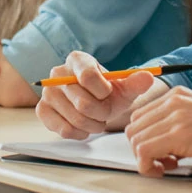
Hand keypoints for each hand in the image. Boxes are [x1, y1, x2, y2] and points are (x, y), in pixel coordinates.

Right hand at [36, 51, 165, 139]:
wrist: (95, 104)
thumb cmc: (109, 93)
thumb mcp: (124, 86)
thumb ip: (136, 81)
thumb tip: (148, 77)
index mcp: (78, 59)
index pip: (88, 76)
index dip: (103, 91)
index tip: (109, 93)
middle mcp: (58, 72)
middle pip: (83, 102)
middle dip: (101, 112)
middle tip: (105, 112)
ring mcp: (48, 92)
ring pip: (74, 117)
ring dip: (92, 124)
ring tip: (97, 119)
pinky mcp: (42, 110)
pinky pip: (63, 129)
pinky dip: (79, 133)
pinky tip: (85, 128)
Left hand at [125, 86, 191, 176]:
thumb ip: (178, 120)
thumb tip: (159, 139)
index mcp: (178, 95)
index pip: (140, 115)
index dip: (144, 137)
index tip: (158, 150)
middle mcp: (175, 101)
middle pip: (134, 127)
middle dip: (142, 148)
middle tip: (161, 160)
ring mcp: (177, 116)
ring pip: (136, 140)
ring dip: (146, 159)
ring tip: (167, 165)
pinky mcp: (181, 134)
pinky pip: (145, 152)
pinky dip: (149, 166)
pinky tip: (166, 169)